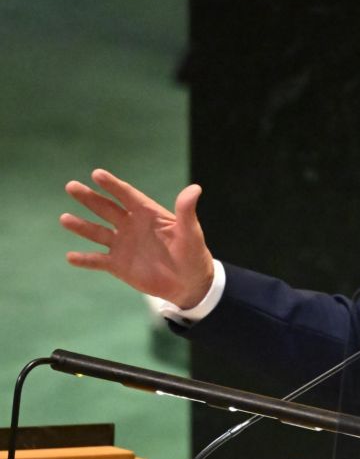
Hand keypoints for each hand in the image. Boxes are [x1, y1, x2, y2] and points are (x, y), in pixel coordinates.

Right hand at [60, 169, 214, 308]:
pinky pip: (98, 261)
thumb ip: (186, 212)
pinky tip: (70, 257)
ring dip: (81, 226)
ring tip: (64, 219)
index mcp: (148, 214)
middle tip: (71, 186)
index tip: (97, 174)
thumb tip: (195, 188)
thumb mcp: (191, 233)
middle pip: (106, 208)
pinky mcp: (118, 265)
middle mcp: (131, 226)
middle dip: (89, 198)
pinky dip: (85, 260)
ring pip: (97, 232)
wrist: (190, 284)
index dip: (113, 185)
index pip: (127, 195)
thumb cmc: (193, 255)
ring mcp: (123, 245)